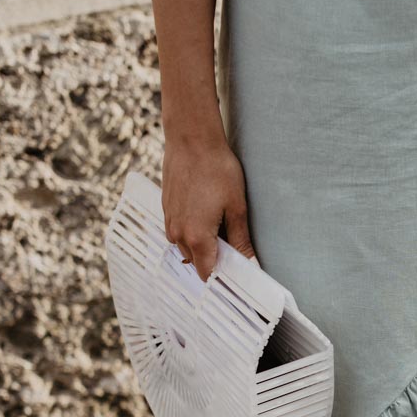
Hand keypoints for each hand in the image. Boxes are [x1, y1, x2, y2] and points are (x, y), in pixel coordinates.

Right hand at [162, 127, 257, 282]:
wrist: (190, 139)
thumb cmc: (217, 169)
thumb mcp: (236, 207)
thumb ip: (241, 240)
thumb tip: (251, 264)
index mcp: (197, 237)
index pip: (207, 273)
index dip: (222, 277)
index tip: (236, 276)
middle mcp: (177, 234)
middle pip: (196, 262)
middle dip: (213, 259)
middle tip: (233, 245)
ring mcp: (169, 221)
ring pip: (186, 246)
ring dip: (201, 243)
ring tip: (219, 222)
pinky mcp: (165, 209)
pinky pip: (178, 231)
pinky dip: (191, 229)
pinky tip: (205, 211)